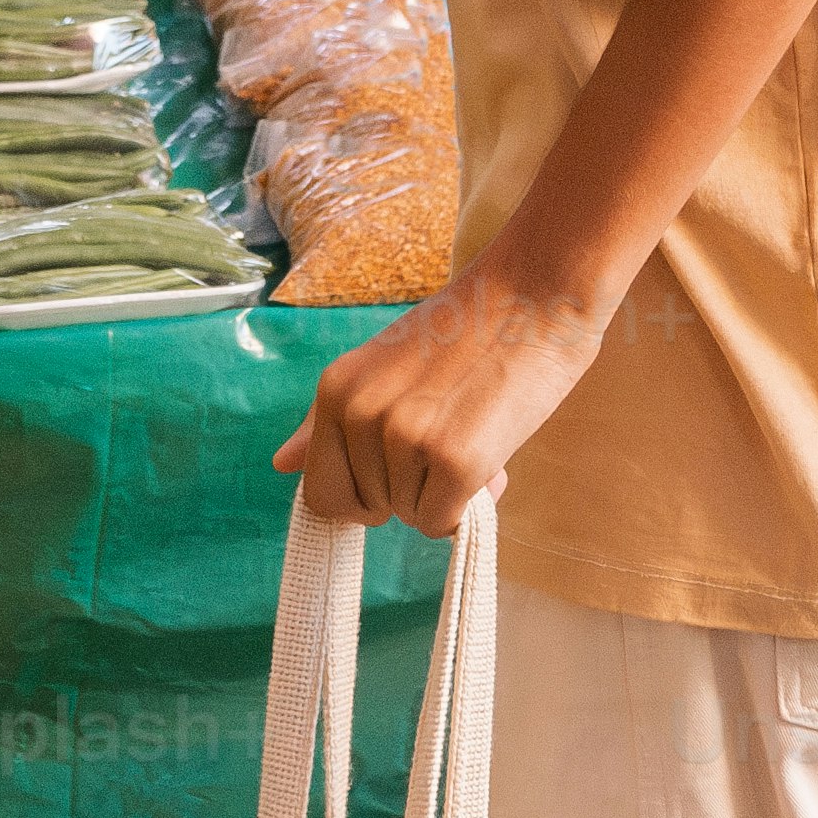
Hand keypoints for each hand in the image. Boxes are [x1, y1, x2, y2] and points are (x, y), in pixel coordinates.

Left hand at [271, 263, 611, 539]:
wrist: (537, 293)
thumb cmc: (467, 331)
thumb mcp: (382, 365)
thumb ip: (328, 419)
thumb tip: (280, 464)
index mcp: (336, 389)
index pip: (320, 491)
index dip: (361, 494)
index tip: (398, 470)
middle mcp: (361, 413)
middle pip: (366, 509)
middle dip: (405, 493)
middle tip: (444, 441)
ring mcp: (407, 437)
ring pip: (410, 517)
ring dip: (442, 494)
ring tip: (472, 433)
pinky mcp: (457, 460)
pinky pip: (443, 524)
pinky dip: (466, 509)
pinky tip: (486, 459)